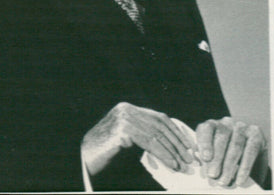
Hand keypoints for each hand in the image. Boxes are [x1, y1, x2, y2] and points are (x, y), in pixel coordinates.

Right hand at [81, 102, 195, 176]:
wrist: (82, 162)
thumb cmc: (106, 155)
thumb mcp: (129, 141)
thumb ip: (146, 136)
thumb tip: (173, 145)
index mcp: (130, 109)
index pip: (159, 118)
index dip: (176, 132)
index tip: (188, 145)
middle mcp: (127, 109)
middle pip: (161, 125)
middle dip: (178, 142)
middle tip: (191, 156)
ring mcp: (124, 118)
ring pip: (157, 135)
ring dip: (173, 151)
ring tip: (183, 164)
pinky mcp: (122, 130)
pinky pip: (149, 143)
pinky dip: (163, 154)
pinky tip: (172, 164)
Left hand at [195, 117, 266, 186]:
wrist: (247, 159)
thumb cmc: (224, 158)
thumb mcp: (213, 158)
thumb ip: (209, 163)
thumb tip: (207, 174)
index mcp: (212, 126)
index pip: (207, 129)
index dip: (205, 143)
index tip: (205, 158)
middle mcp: (227, 123)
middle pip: (222, 138)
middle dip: (217, 158)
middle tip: (213, 175)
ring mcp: (242, 127)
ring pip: (236, 144)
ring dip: (229, 165)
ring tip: (224, 181)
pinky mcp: (256, 134)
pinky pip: (250, 150)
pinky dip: (244, 167)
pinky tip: (240, 179)